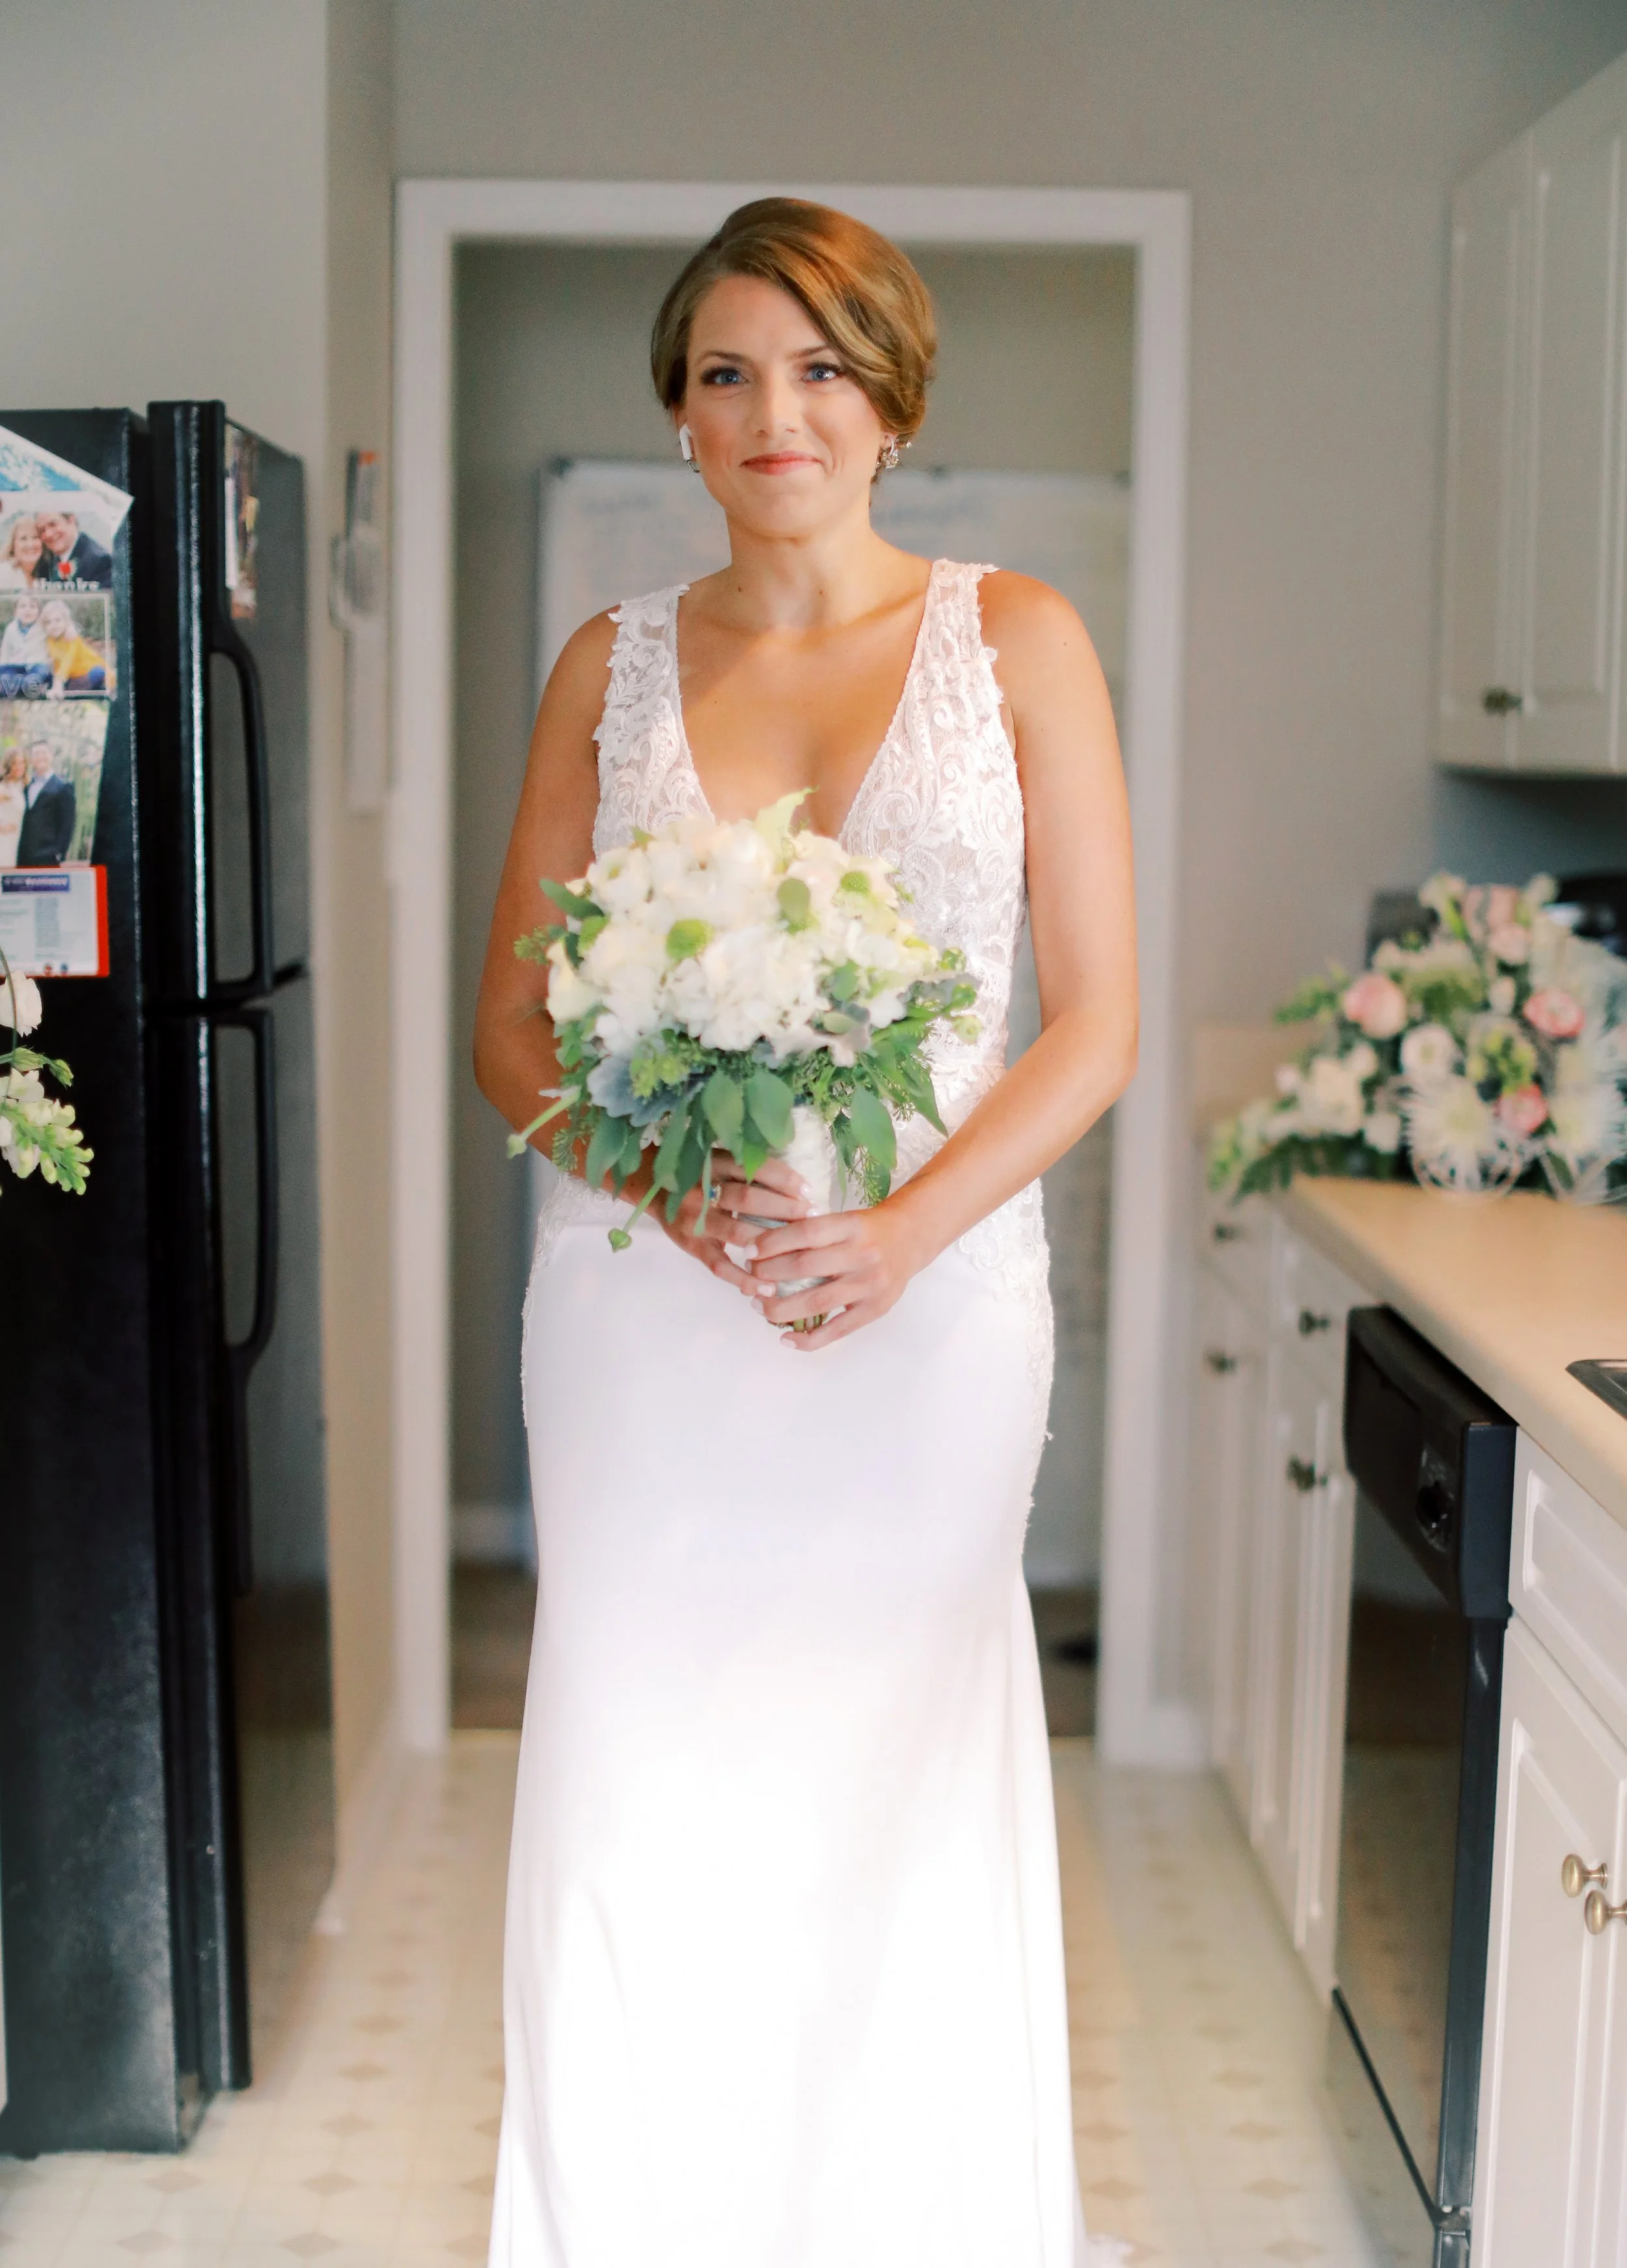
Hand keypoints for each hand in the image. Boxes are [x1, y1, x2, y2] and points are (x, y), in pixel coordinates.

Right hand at [659, 1149, 812, 1293]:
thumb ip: (748, 1170)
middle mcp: (702, 1190)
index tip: (809, 1191)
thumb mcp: (718, 1161)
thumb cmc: (697, 1175)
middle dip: (784, 1209)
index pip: (754, 1168)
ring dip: (770, 1242)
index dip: (784, 1179)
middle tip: (810, 1219)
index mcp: (714, 1164)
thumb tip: (797, 1187)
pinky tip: (767, 1287)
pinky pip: (719, 1265)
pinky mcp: (692, 1245)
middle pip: (747, 1198)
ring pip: (737, 1231)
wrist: (652, 1186)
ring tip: (798, 1251)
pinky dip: (743, 1278)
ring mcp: (696, 1220)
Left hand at [745, 1200, 927, 1349]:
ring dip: (780, 1307)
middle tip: (750, 1278)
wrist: (911, 1238)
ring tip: (759, 1305)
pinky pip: (837, 1330)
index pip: (805, 1233)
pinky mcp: (875, 1309)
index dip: (772, 1243)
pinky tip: (786, 1339)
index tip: (749, 1252)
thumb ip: (812, 1233)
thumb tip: (763, 1249)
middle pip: (805, 1267)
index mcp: (851, 1226)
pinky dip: (809, 1339)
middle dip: (769, 1274)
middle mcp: (862, 1254)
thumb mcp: (844, 1220)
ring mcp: (870, 1284)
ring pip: (817, 1301)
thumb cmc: (867, 1230)